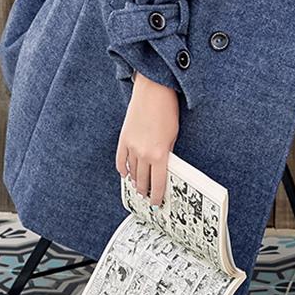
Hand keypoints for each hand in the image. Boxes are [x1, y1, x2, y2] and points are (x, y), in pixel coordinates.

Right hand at [115, 72, 178, 205]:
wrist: (153, 91)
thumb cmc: (167, 110)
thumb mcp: (173, 135)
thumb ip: (167, 153)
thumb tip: (163, 166)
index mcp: (160, 154)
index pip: (158, 183)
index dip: (158, 195)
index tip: (157, 202)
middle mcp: (144, 153)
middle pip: (143, 180)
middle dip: (146, 191)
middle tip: (148, 197)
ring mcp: (131, 146)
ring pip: (131, 172)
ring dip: (135, 182)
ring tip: (138, 188)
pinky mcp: (123, 139)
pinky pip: (121, 160)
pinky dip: (123, 169)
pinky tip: (126, 174)